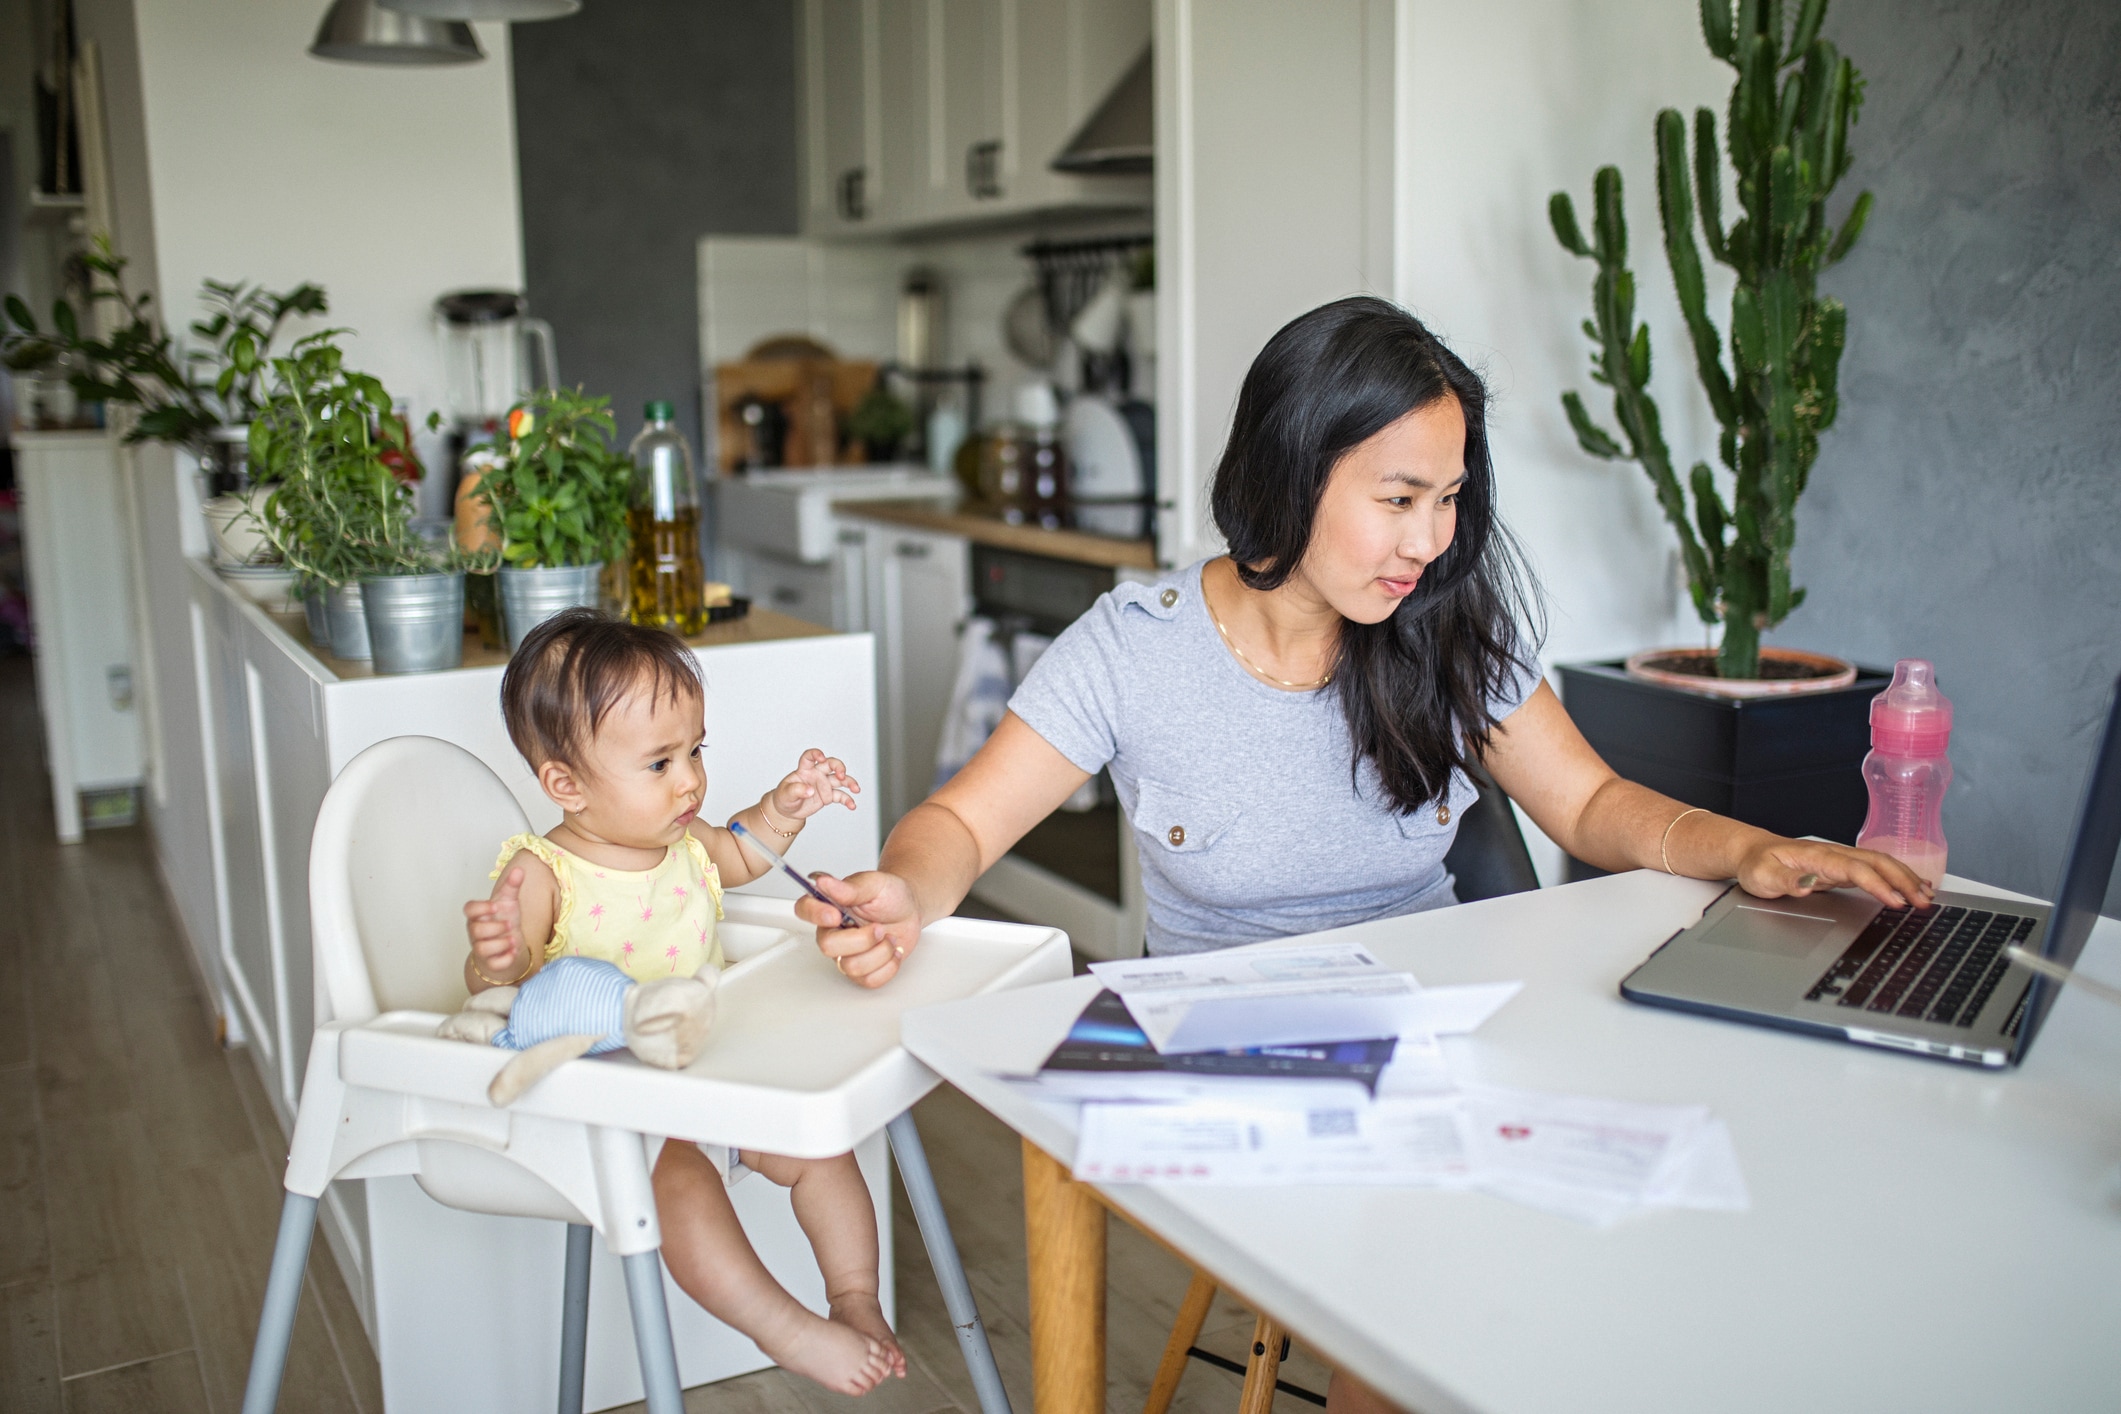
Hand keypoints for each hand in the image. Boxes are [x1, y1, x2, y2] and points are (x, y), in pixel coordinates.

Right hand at [463, 866, 528, 984]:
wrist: (509, 943)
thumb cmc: (504, 920)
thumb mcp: (509, 902)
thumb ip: (512, 886)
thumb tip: (519, 870)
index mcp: (479, 915)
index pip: (469, 909)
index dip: (481, 907)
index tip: (496, 906)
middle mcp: (476, 931)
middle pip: (476, 930)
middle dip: (494, 927)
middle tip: (510, 924)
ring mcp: (482, 948)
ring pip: (481, 948)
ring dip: (500, 944)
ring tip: (514, 939)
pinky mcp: (491, 962)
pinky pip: (493, 964)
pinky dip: (505, 959)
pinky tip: (514, 952)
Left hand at [770, 748, 859, 825]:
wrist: (788, 811)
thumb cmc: (785, 797)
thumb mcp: (786, 794)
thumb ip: (797, 790)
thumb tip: (810, 790)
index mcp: (804, 770)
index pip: (810, 757)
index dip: (816, 754)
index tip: (822, 758)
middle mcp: (816, 774)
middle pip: (831, 764)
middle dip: (839, 767)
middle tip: (842, 775)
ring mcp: (824, 784)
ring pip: (840, 779)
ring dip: (849, 782)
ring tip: (856, 789)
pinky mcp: (828, 796)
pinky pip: (840, 796)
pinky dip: (848, 800)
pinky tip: (852, 805)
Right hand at [795, 870, 917, 987]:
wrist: (910, 910)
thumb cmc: (891, 895)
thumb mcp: (875, 884)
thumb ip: (850, 887)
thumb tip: (823, 882)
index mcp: (830, 906)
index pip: (804, 909)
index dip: (815, 915)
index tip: (835, 914)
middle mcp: (833, 932)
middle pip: (827, 947)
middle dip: (861, 940)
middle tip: (878, 928)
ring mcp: (846, 953)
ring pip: (850, 967)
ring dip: (879, 952)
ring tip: (888, 938)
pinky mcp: (862, 971)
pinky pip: (869, 980)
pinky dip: (889, 966)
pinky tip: (892, 951)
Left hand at [1734, 837, 1935, 910]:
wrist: (1752, 852)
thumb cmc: (1757, 864)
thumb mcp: (1762, 876)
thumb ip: (1786, 881)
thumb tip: (1807, 886)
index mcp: (1818, 856)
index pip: (1855, 869)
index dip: (1878, 885)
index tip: (1896, 900)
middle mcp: (1834, 854)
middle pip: (1876, 863)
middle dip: (1903, 881)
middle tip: (1924, 902)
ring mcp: (1840, 859)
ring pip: (1881, 864)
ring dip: (1905, 878)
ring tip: (1927, 896)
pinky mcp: (1842, 867)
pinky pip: (1875, 870)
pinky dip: (1897, 877)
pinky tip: (1912, 886)